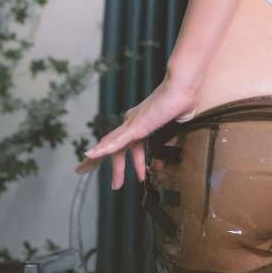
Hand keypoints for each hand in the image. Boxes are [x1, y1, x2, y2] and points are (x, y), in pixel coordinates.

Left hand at [74, 74, 197, 189]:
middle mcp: (132, 123)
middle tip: (110, 184)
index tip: (137, 176)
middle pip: (114, 148)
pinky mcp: (135, 126)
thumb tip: (166, 159)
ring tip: (88, 171)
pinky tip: (90, 156)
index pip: (130, 146)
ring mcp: (132, 124)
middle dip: (111, 167)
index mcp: (141, 124)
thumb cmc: (183, 102)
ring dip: (99, 160)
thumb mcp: (175, 131)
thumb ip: (169, 144)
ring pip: (110, 146)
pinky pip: (116, 142)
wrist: (183, 88)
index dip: (131, 163)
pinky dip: (102, 150)